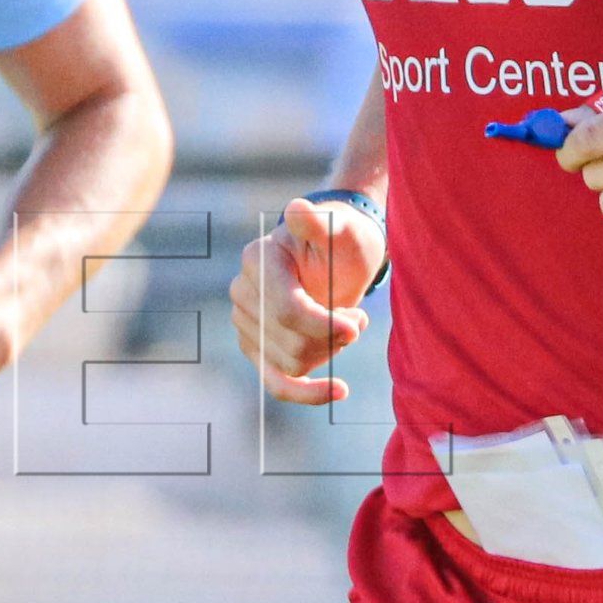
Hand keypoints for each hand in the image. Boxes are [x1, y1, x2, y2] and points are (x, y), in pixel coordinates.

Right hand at [229, 194, 385, 404]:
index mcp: (257, 259)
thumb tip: (299, 208)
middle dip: (333, 337)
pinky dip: (306, 393)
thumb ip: (321, 221)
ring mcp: (245, 323)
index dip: (324, 324)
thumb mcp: (341, 227)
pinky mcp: (256, 348)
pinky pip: (276, 383)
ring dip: (330, 352)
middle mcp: (243, 292)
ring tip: (347, 324)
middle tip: (356, 317)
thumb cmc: (343, 240)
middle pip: (291, 341)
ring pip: (291, 363)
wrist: (339, 258)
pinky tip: (339, 390)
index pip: (286, 310)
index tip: (359, 322)